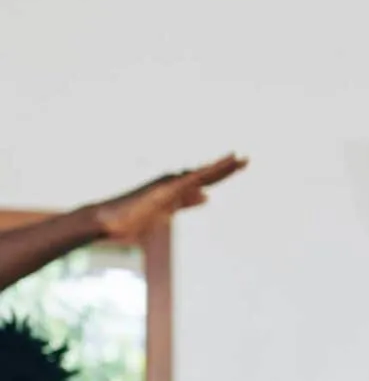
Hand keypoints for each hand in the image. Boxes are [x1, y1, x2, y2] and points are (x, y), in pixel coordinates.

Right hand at [90, 155, 246, 241]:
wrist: (109, 221)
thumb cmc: (133, 218)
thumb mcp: (168, 211)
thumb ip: (186, 202)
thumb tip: (207, 196)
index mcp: (177, 190)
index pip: (205, 181)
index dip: (222, 173)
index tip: (240, 165)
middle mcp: (174, 183)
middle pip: (206, 174)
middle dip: (226, 168)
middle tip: (247, 159)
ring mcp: (169, 186)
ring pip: (200, 175)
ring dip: (219, 167)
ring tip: (239, 159)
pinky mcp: (164, 192)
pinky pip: (188, 182)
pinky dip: (204, 175)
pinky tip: (210, 174)